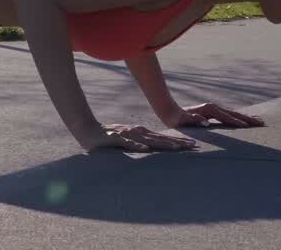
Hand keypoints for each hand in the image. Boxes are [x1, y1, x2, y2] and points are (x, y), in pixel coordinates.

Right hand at [75, 122, 197, 152]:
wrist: (86, 130)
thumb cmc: (107, 137)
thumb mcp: (126, 140)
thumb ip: (139, 144)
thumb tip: (151, 150)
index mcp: (140, 133)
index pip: (162, 137)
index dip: (177, 141)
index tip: (192, 145)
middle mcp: (136, 132)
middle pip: (160, 138)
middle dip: (177, 142)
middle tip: (194, 146)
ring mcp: (126, 134)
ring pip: (148, 140)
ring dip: (162, 143)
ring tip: (176, 148)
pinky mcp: (115, 138)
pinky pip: (127, 143)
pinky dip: (136, 145)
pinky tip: (145, 149)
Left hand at [160, 103, 264, 128]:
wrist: (169, 111)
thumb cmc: (176, 119)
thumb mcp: (182, 120)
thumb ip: (193, 120)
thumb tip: (205, 123)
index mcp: (208, 110)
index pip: (225, 117)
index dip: (235, 122)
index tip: (246, 126)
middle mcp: (213, 108)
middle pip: (233, 113)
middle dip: (247, 119)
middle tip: (262, 123)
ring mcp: (213, 110)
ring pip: (233, 114)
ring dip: (245, 118)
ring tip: (258, 122)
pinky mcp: (213, 114)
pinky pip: (229, 117)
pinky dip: (238, 119)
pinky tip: (244, 122)